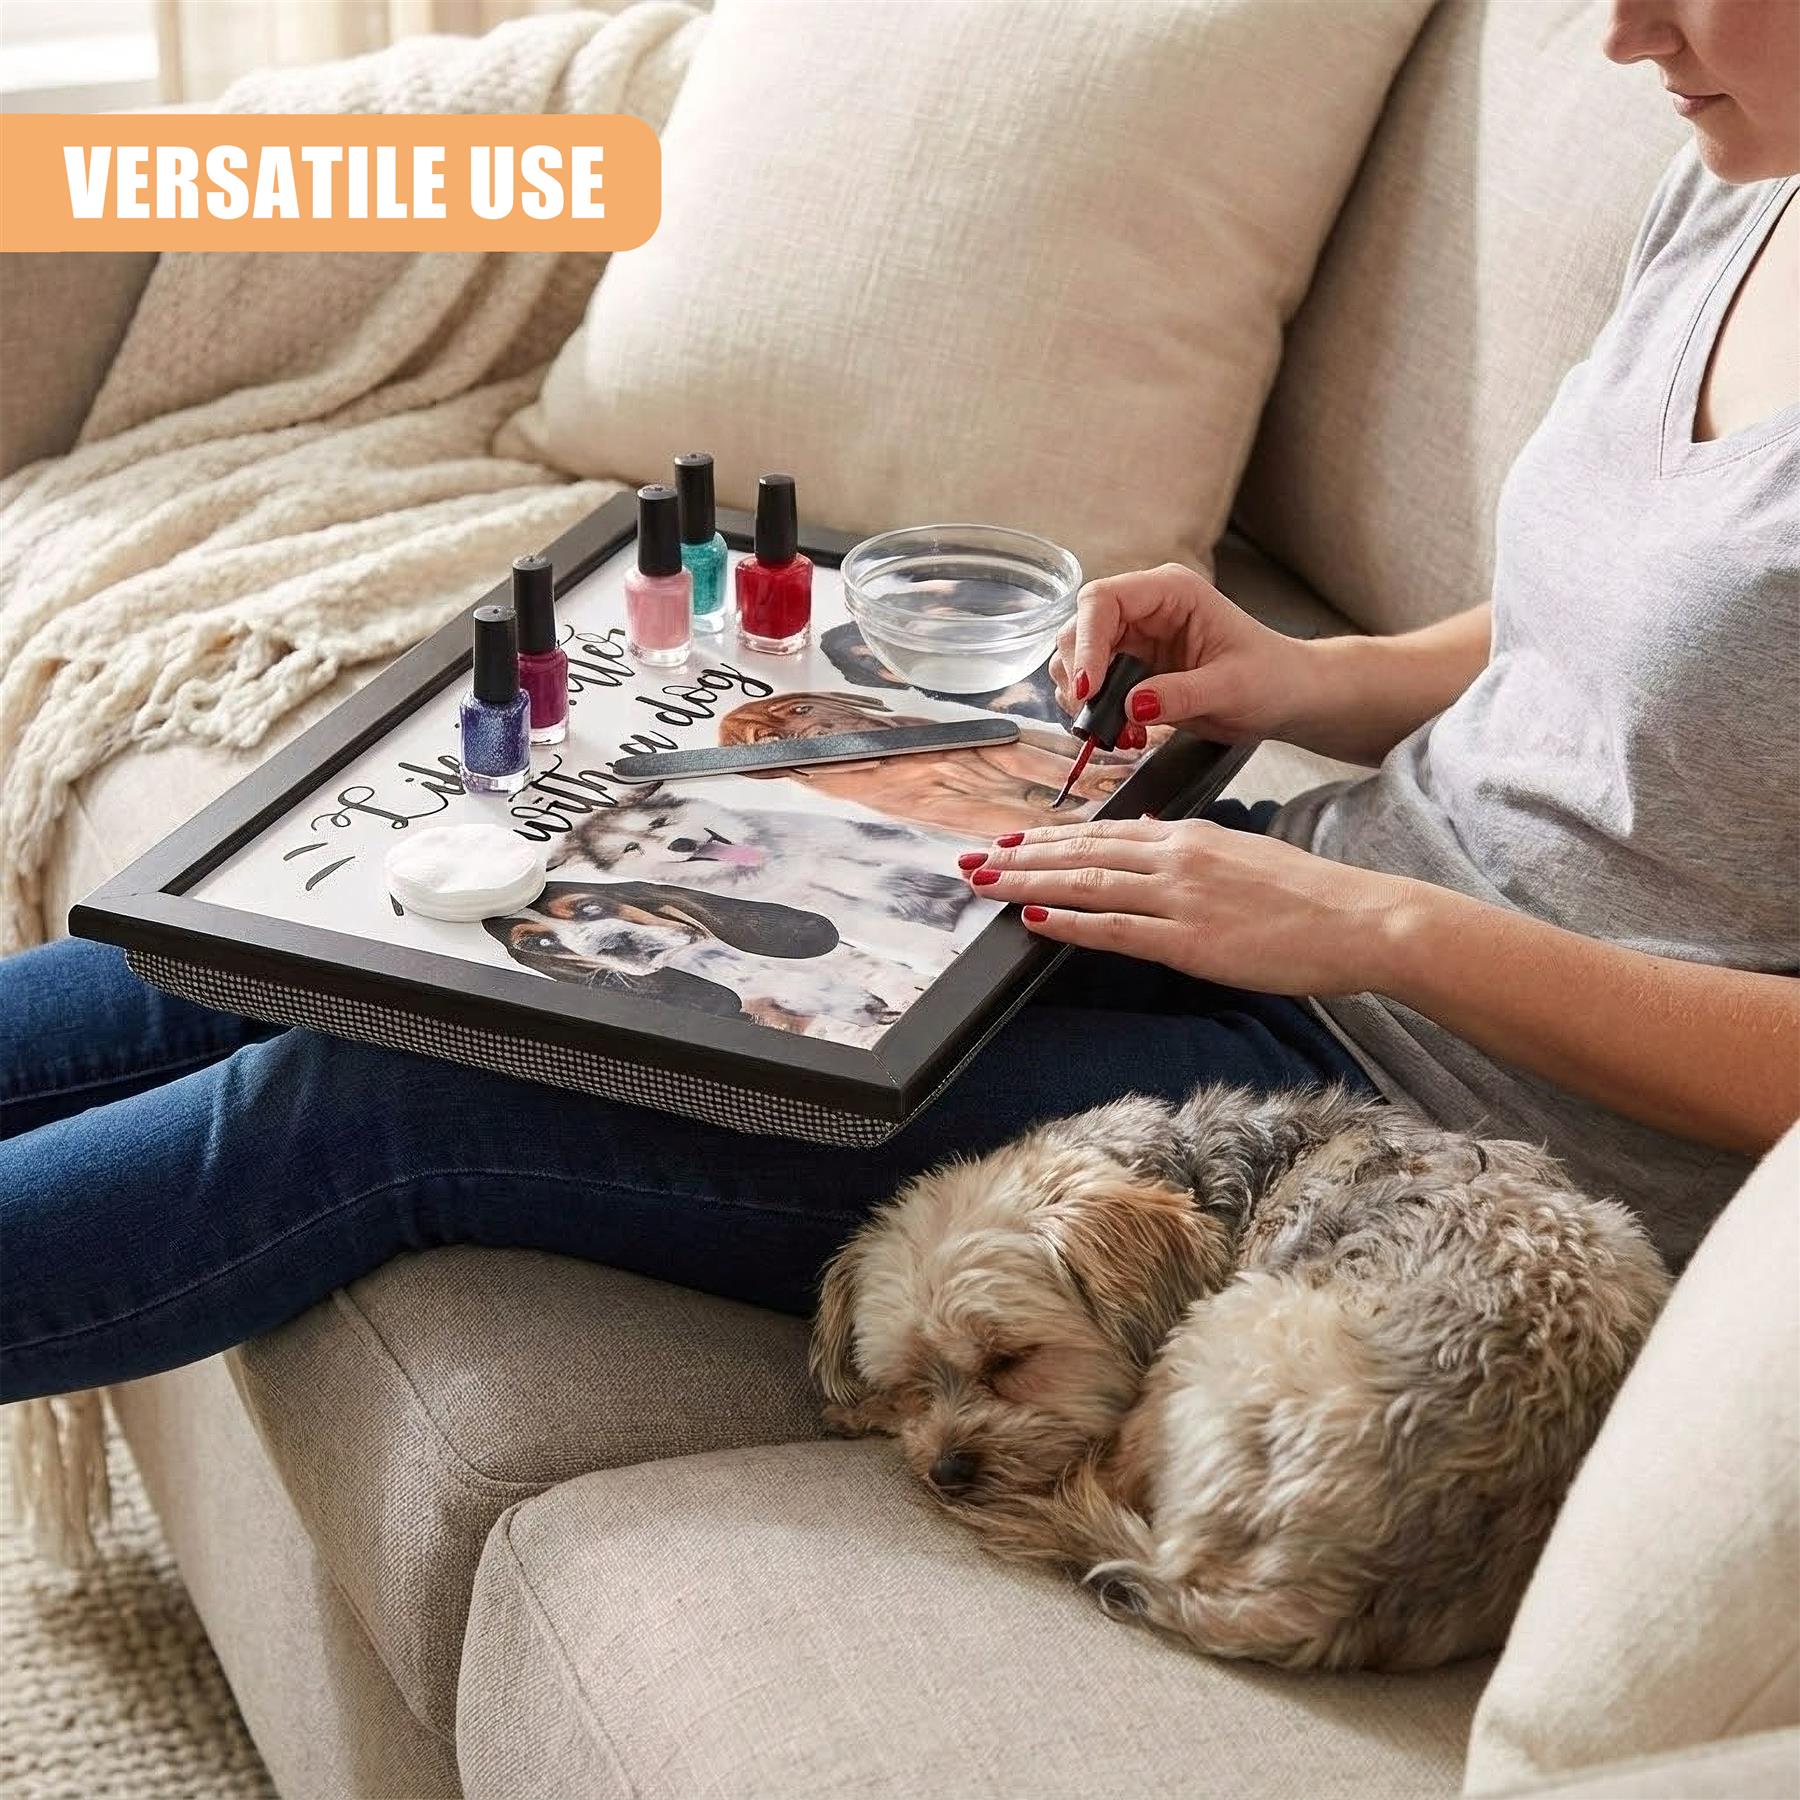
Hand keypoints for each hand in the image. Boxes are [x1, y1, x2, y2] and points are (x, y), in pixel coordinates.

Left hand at [960, 817, 1420, 996]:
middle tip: (971, 857)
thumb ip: (1189, 849)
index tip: (1009, 839)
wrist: (1361, 919)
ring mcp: (1180, 897)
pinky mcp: (1189, 940)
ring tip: (983, 882)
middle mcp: (1176, 856)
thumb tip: (1147, 838)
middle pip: (1080, 851)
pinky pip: (1115, 928)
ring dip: (1027, 881)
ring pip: (1085, 882)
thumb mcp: (1242, 856)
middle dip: (1019, 855)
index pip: (1103, 832)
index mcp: (1189, 836)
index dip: (1050, 837)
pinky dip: (1069, 921)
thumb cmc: (1311, 898)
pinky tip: (1034, 919)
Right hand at [1048, 563, 1319, 740]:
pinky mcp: (1132, 670)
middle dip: (1078, 676)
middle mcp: (1145, 610)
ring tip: (1116, 731)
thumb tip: (1131, 705)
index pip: (1103, 601)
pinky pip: (1093, 688)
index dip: (1086, 642)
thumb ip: (1181, 695)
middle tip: (1094, 717)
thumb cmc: (1271, 678)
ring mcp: (1135, 639)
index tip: (1087, 688)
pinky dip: (1096, 713)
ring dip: (1084, 700)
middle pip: (1080, 629)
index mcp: (1170, 592)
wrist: (1287, 696)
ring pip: (1078, 660)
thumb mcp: (1232, 688)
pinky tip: (1124, 733)